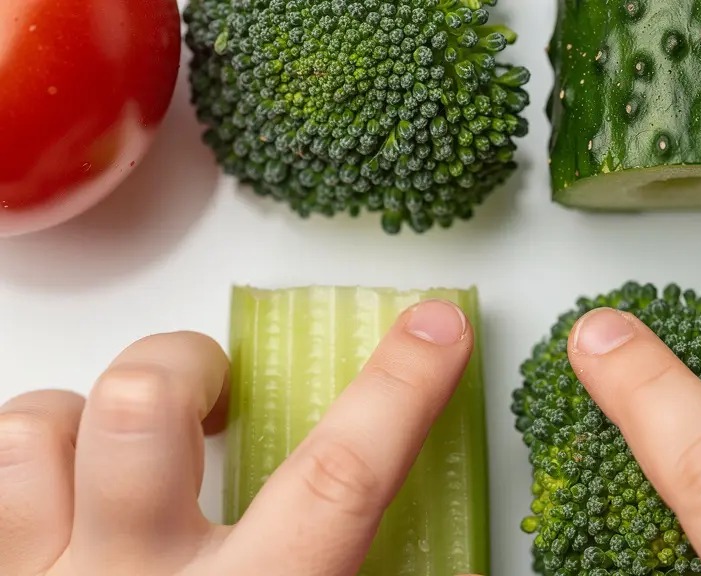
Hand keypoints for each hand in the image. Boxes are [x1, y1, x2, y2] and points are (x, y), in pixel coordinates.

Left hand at [0, 300, 480, 575]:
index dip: (397, 390)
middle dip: (185, 366)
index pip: (338, 481)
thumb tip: (453, 560)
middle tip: (213, 393)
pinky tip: (54, 496)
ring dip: (81, 414)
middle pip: (138, 414)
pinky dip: (23, 464)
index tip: (437, 325)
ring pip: (31, 431)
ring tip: (116, 447)